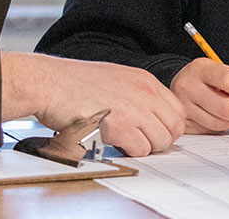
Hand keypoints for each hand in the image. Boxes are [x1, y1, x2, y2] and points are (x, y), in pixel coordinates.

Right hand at [0, 52, 185, 155]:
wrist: (51, 83)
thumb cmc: (76, 82)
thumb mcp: (116, 77)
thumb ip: (138, 93)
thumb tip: (153, 116)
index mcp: (144, 80)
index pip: (178, 109)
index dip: (168, 125)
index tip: (154, 131)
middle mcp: (144, 92)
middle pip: (175, 127)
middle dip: (161, 139)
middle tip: (140, 140)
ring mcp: (134, 108)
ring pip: (161, 141)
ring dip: (145, 147)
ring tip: (125, 139)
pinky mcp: (120, 126)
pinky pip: (141, 149)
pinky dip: (130, 151)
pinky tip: (114, 141)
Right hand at [170, 58, 228, 133]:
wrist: (185, 87)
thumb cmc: (211, 80)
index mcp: (201, 68)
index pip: (227, 80)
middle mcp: (187, 85)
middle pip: (225, 107)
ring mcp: (183, 106)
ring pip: (219, 123)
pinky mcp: (184, 124)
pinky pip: (210, 132)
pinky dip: (222, 128)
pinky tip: (220, 118)